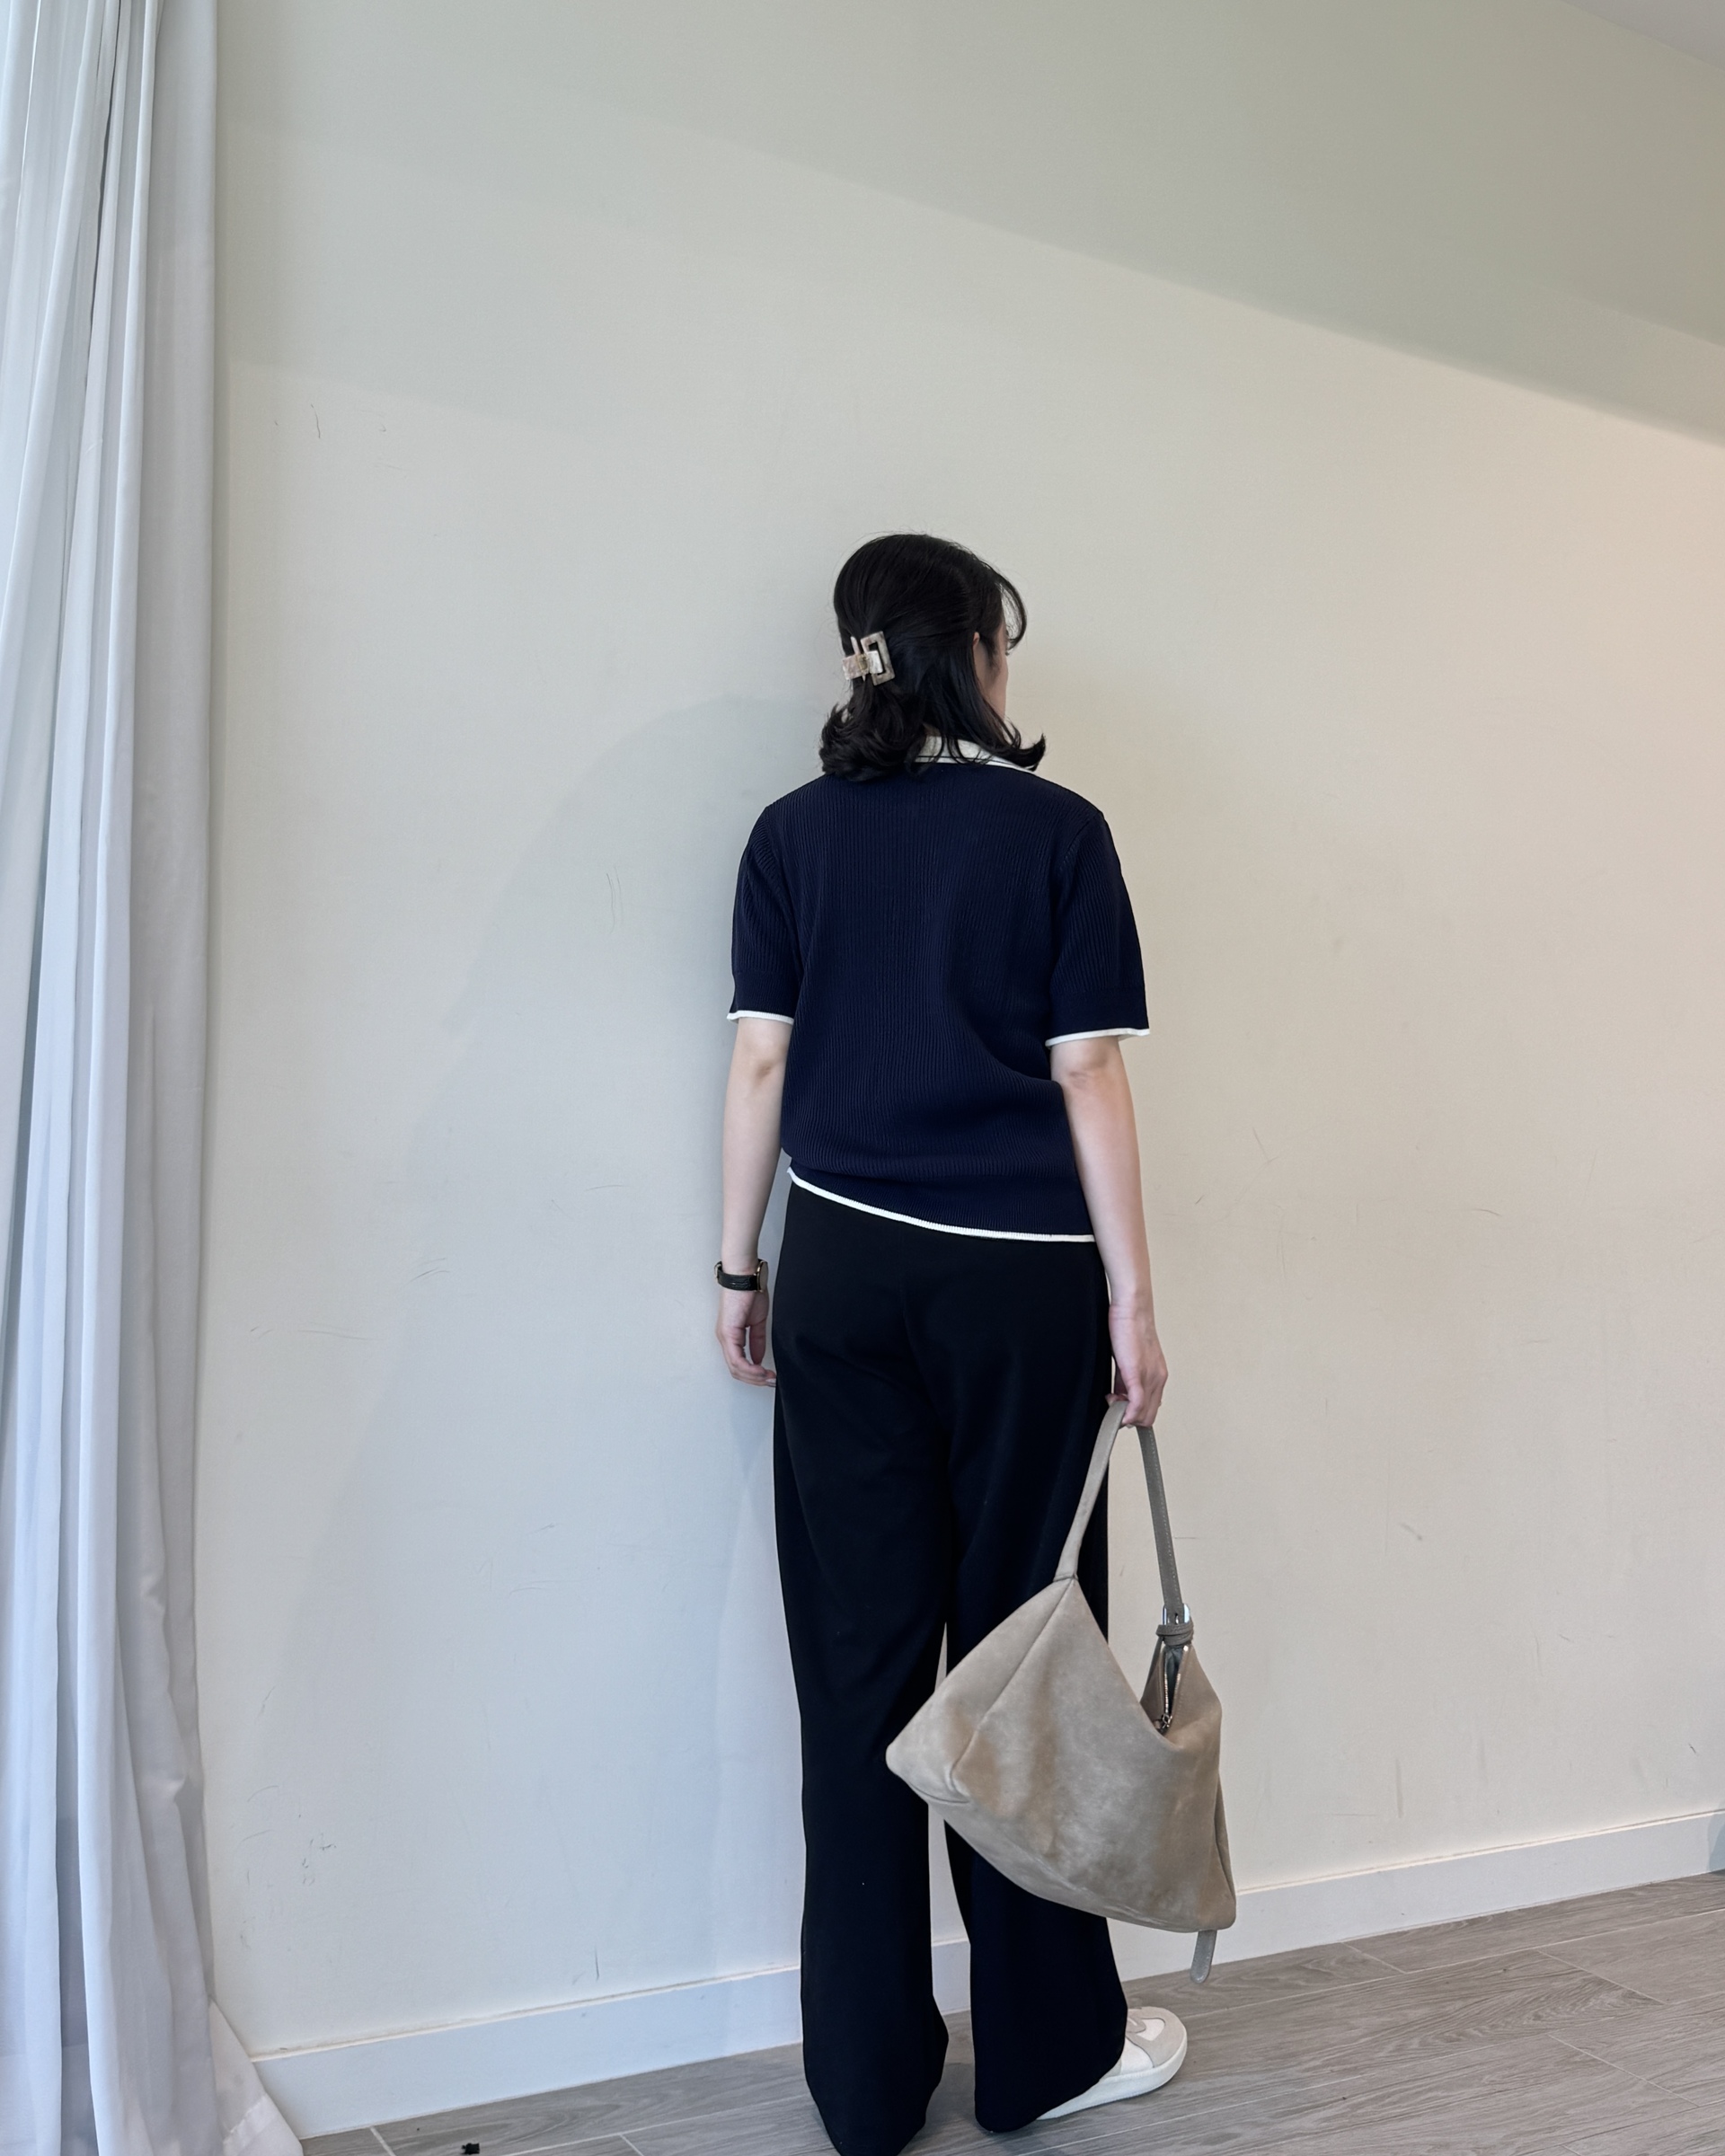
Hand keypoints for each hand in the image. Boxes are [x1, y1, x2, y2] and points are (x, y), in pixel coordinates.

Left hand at [716, 1286, 773, 1386]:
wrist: (746, 1276)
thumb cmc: (750, 1292)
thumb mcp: (758, 1322)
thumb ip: (757, 1342)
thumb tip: (758, 1359)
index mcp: (731, 1336)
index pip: (739, 1364)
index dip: (754, 1375)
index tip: (769, 1377)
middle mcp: (725, 1338)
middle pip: (736, 1370)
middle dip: (755, 1380)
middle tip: (770, 1382)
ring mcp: (725, 1337)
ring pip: (735, 1368)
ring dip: (754, 1376)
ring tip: (768, 1378)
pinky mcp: (728, 1333)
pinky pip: (737, 1359)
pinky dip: (750, 1368)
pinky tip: (761, 1370)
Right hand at [1108, 1299, 1166, 1426]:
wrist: (1132, 1308)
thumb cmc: (1129, 1327)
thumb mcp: (1129, 1358)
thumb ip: (1127, 1378)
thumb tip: (1119, 1395)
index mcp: (1158, 1375)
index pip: (1151, 1409)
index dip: (1134, 1414)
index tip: (1120, 1408)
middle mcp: (1158, 1378)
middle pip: (1148, 1417)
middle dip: (1128, 1417)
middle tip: (1112, 1405)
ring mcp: (1149, 1377)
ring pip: (1143, 1415)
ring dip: (1124, 1414)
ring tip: (1110, 1399)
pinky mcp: (1136, 1373)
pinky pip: (1136, 1404)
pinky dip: (1125, 1412)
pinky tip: (1112, 1403)